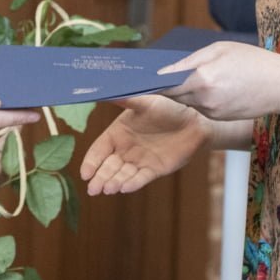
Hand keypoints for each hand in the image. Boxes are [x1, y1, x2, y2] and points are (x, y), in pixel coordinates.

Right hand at [80, 95, 209, 195]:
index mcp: (118, 132)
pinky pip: (140, 178)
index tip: (84, 173)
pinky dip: (133, 183)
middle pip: (107, 166)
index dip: (91, 161)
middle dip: (99, 178)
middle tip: (92, 190)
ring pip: (122, 175)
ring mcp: (139, 160)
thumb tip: (102, 89)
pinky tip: (125, 188)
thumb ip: (124, 99)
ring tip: (108, 189)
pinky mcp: (153, 170)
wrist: (194, 121)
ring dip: (114, 182)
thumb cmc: (168, 107)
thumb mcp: (144, 102)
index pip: (99, 149)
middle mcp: (125, 149)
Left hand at [158, 41, 279, 121]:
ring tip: (194, 77)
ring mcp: (212, 112)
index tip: (142, 77)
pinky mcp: (219, 118)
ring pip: (187, 101)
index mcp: (203, 78)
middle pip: (174, 94)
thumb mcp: (220, 49)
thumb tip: (167, 70)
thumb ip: (191, 60)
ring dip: (185, 91)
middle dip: (169, 85)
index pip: (167, 83)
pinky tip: (211, 87)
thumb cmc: (251, 60)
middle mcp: (204, 99)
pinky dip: (200, 98)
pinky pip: (201, 107)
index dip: (154, 80)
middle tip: (161, 75)